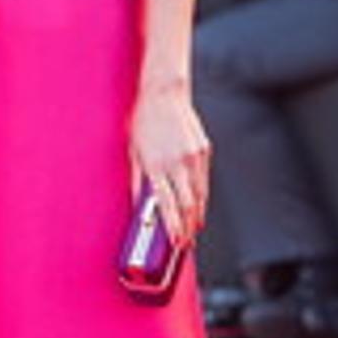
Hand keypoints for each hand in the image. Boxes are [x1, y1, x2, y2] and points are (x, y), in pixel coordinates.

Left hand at [130, 83, 211, 247]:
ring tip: (193, 230)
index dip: (173, 228)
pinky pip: (204, 180)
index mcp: (157, 166)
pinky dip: (202, 197)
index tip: (175, 243)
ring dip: (197, 216)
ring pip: (200, 195)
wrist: (164, 93)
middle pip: (188, 205)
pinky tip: (199, 206)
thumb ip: (138, 182)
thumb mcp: (133, 152)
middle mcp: (178, 163)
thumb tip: (139, 206)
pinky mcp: (205, 150)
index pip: (167, 206)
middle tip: (185, 243)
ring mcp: (194, 157)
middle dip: (188, 228)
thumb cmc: (143, 121)